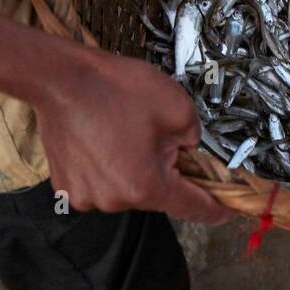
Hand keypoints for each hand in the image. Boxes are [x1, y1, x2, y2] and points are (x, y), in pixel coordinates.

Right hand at [35, 46, 227, 221]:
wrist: (62, 78)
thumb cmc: (116, 90)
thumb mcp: (178, 107)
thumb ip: (195, 138)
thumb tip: (190, 150)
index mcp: (147, 186)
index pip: (193, 208)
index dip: (215, 208)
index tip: (227, 211)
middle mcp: (115, 201)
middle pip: (156, 194)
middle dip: (165, 171)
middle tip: (159, 137)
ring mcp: (87, 197)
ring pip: (127, 189)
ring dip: (133, 169)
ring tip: (123, 133)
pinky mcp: (67, 187)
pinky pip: (100, 184)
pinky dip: (107, 168)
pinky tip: (101, 140)